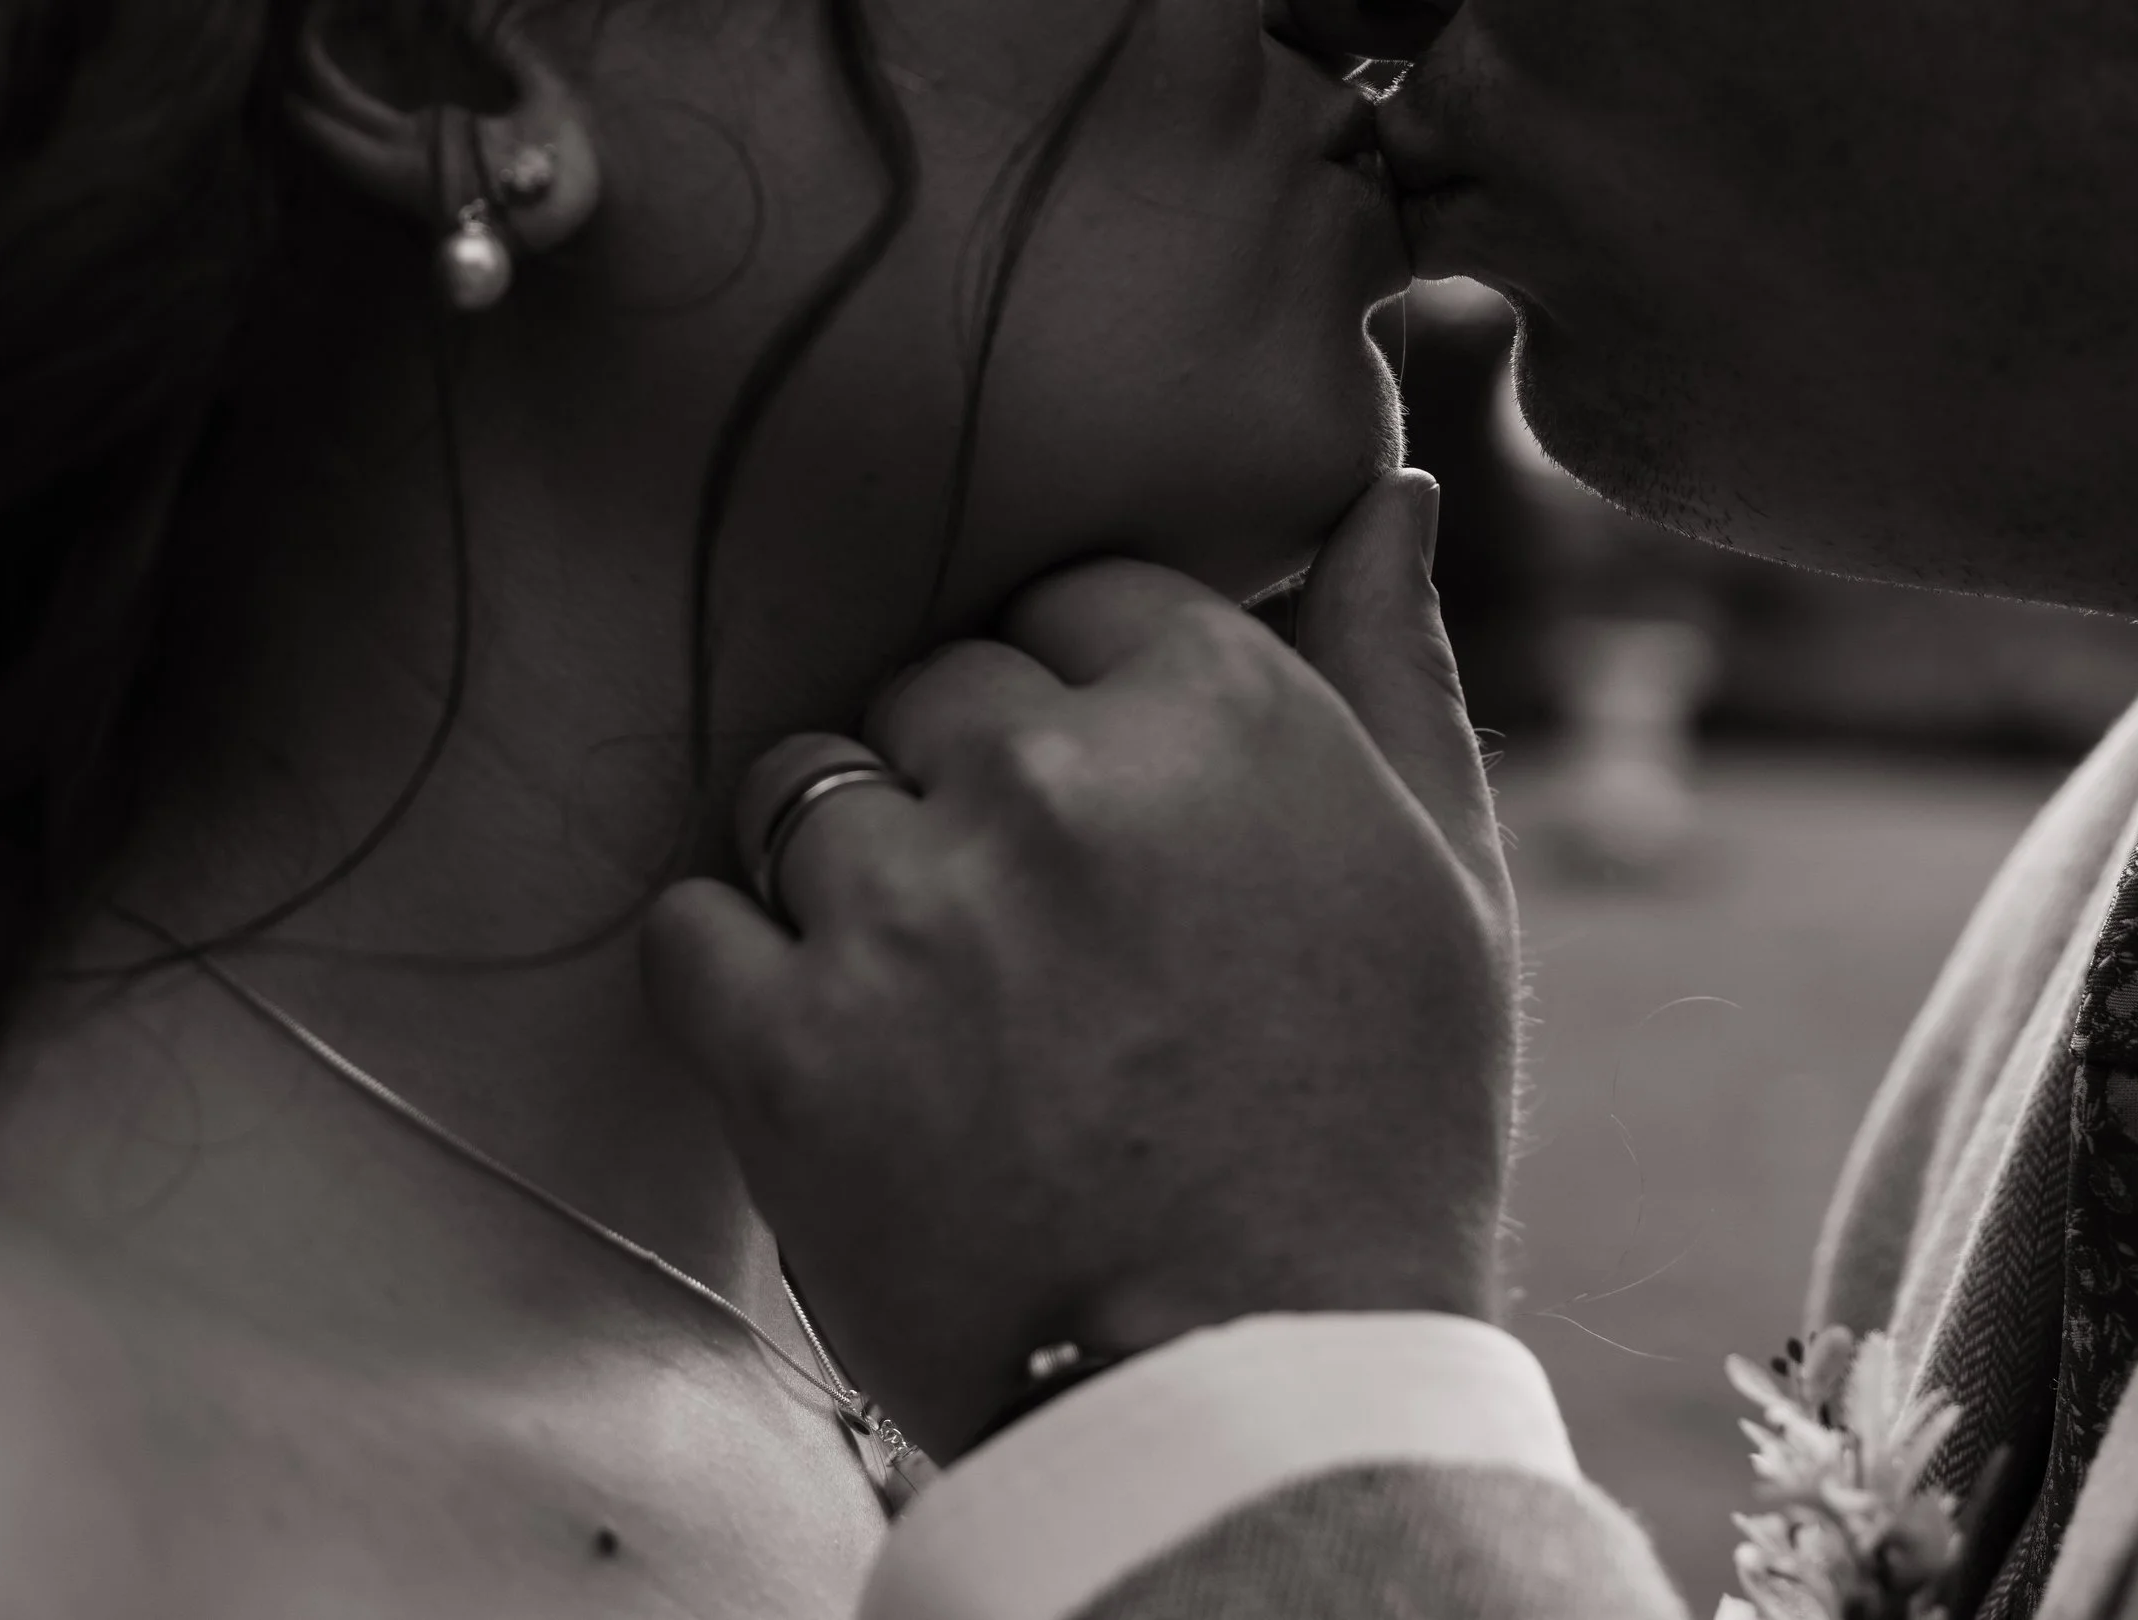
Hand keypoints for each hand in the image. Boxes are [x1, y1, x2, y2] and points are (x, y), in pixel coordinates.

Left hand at [640, 471, 1518, 1460]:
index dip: (1092, 702)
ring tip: (944, 1002)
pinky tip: (840, 1050)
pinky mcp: (785, 1044)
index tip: (1114, 811)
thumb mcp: (1444, 887)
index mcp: (1221, 710)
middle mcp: (1051, 771)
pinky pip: (693, 922)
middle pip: (936, 683)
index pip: (1081, 595)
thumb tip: (1389, 485)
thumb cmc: (1377, 1137)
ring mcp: (907, 904)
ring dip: (853, 868)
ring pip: (803, 783)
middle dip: (974, 778)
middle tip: (1041, 933)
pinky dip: (741, 972)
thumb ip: (1392, 666)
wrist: (1257, 1394)